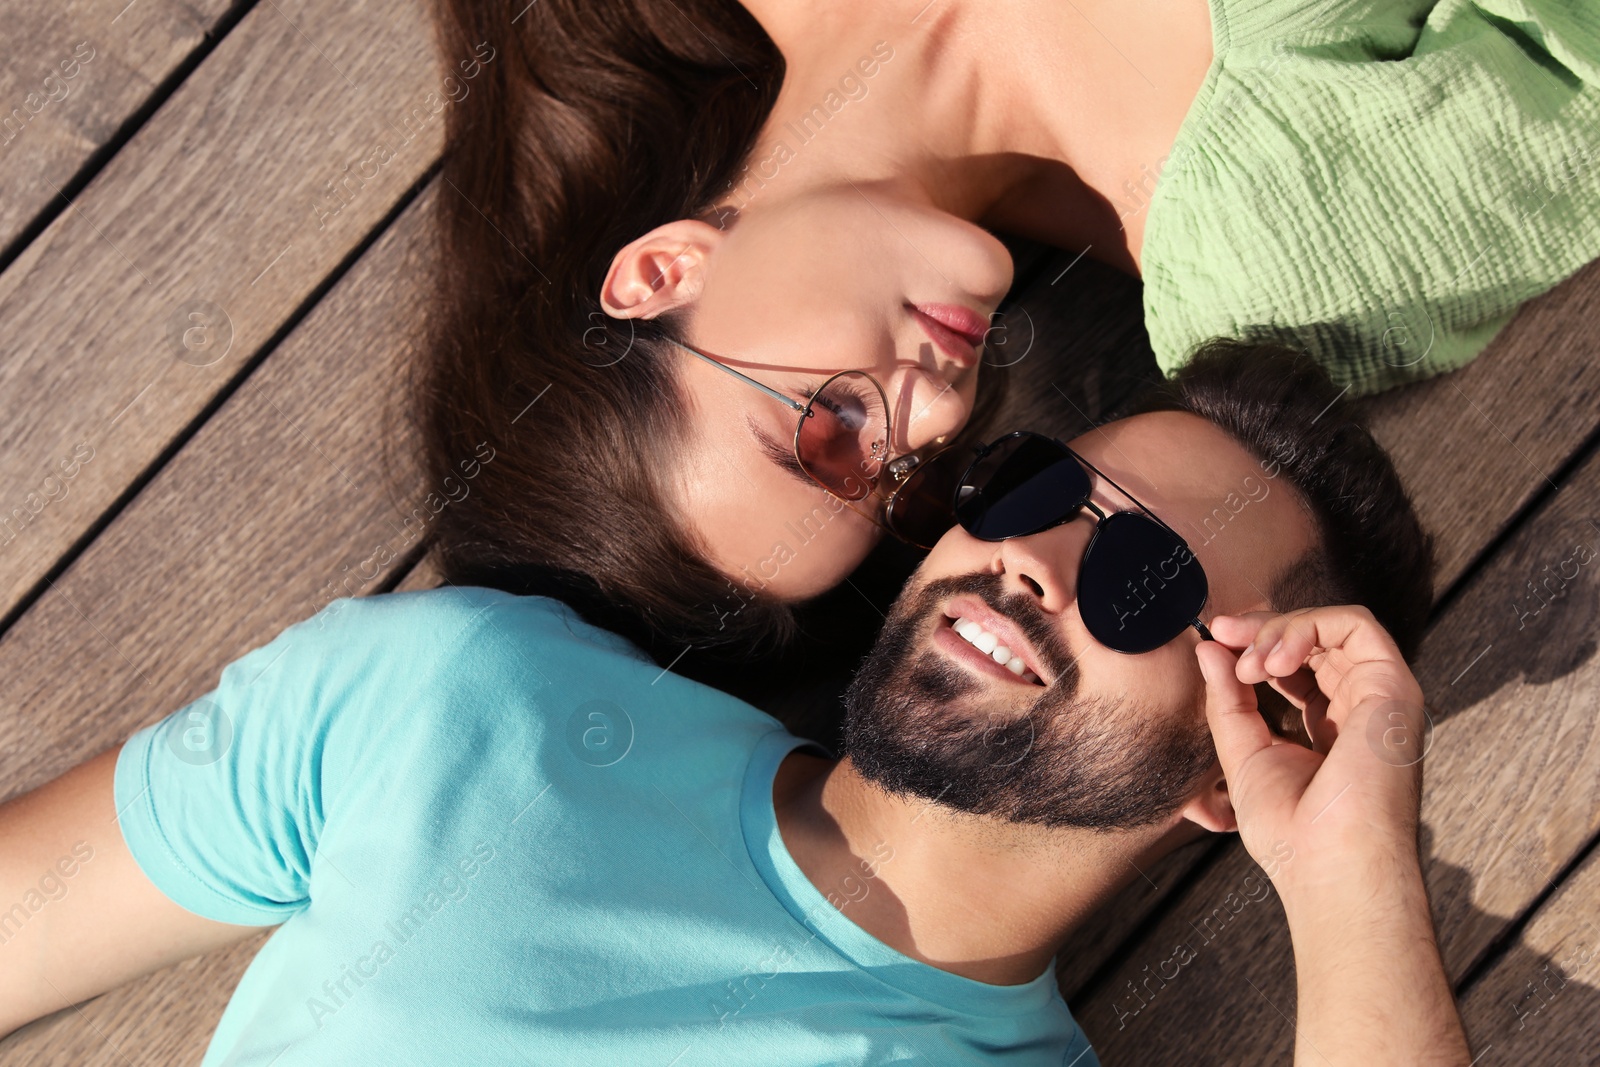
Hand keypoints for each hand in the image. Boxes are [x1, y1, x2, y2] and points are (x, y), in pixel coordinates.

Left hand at [1195, 605, 1428, 898]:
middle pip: (1314, 639)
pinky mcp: (1394, 690)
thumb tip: (1210, 648)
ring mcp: (1379, 698)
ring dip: (1281, 630)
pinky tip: (1275, 660)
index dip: (1254, 642)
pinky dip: (1310, 626)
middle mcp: (1358, 708)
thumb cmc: (1290, 830)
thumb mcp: (1243, 752)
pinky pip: (1358, 626)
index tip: (1214, 636)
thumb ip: (1228, 699)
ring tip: (1252, 664)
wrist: (1329, 866)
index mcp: (1329, 725)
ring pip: (1334, 626)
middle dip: (1262, 628)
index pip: (1295, 664)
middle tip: (1224, 635)